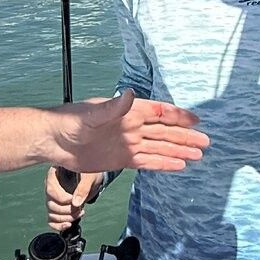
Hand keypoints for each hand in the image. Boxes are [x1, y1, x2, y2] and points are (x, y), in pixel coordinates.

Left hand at [45, 89, 209, 174]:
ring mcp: (129, 143)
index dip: (178, 116)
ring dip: (178, 151)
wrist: (54, 141)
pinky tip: (178, 166)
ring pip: (160, 148)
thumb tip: (129, 94)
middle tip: (205, 143)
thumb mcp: (91, 114)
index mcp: (128, 111)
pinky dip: (163, 163)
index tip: (196, 120)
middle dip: (185, 137)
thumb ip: (112, 107)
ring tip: (198, 156)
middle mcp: (132, 126)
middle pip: (164, 132)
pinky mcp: (122, 159)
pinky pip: (148, 161)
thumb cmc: (70, 121)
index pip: (159, 113)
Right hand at [46, 167, 99, 230]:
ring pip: (51, 213)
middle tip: (80, 209)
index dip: (62, 199)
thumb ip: (83, 188)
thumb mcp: (89, 176)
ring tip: (79, 213)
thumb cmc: (90, 172)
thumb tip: (75, 204)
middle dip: (66, 210)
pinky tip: (68, 224)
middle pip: (51, 204)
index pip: (50, 190)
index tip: (74, 200)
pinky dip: (58, 225)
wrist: (92, 177)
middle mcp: (50, 186)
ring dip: (65, 218)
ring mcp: (52, 198)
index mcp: (54, 174)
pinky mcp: (56, 207)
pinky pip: (51, 220)